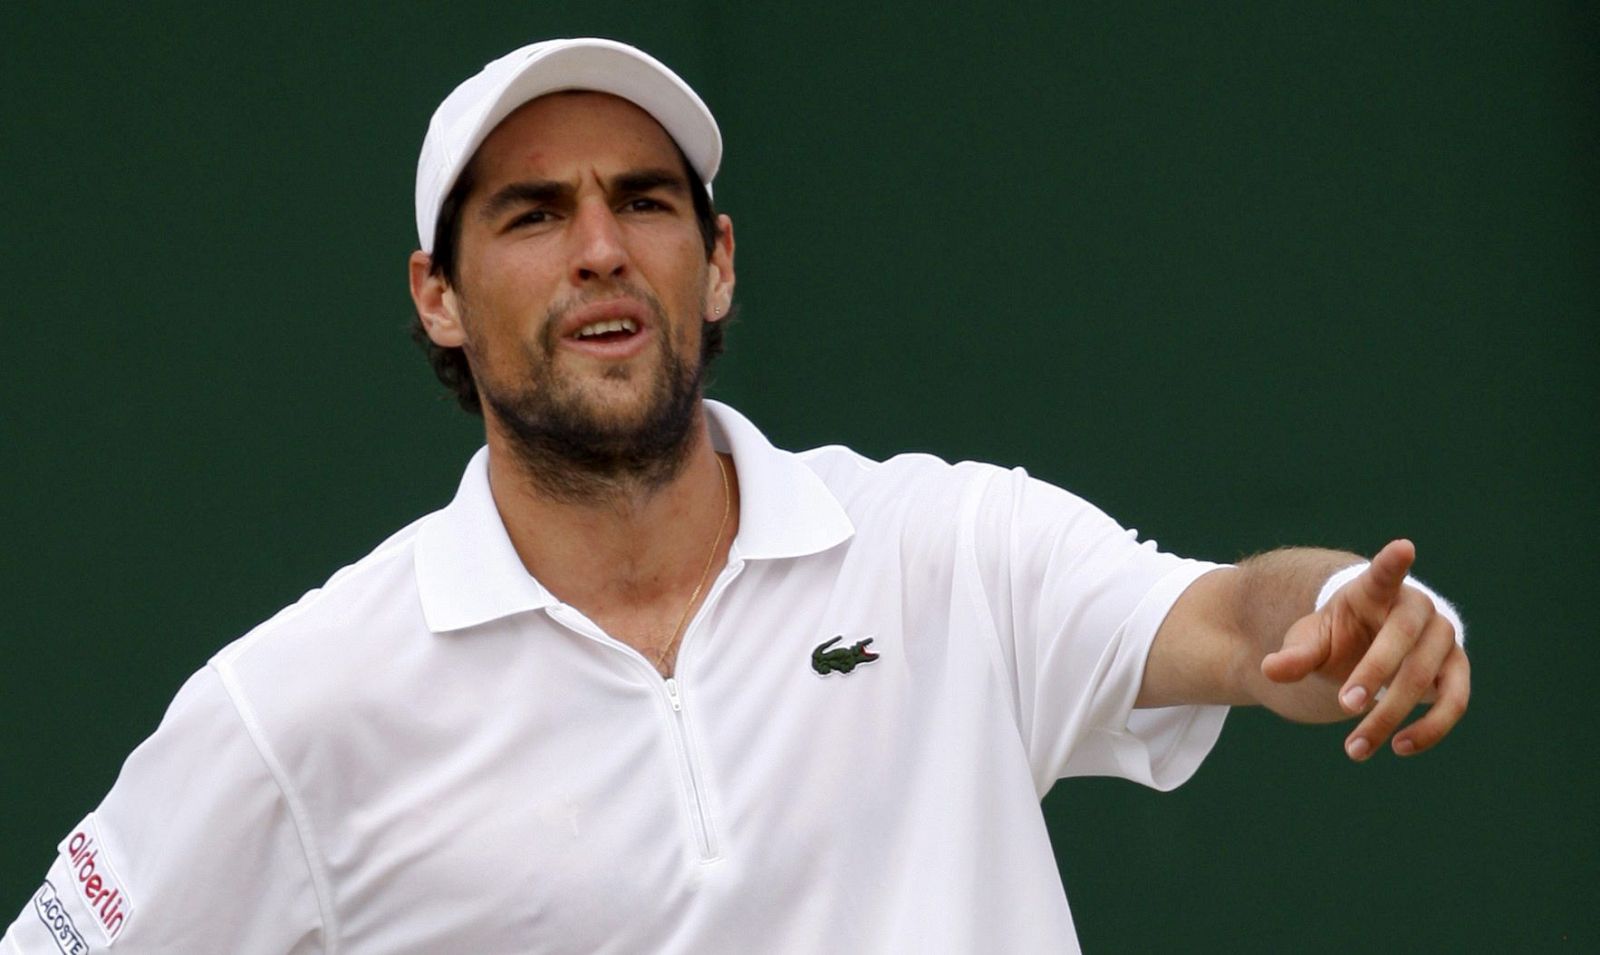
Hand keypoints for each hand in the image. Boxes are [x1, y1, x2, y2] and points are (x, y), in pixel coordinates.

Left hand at [1260, 540, 1470, 760]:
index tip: (1403, 547)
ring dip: (1393, 714)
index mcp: (1375, 591)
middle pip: (1402, 638)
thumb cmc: (1339, 637)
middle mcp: (1416, 608)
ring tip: (1356, 748)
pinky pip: (1454, 701)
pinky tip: (1399, 747)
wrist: (1370, 650)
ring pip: (1425, 676)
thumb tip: (1270, 670)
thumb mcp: (1311, 641)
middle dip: (1373, 674)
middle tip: (1344, 705)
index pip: (1384, 574)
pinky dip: (1430, 728)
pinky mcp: (1457, 670)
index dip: (1392, 563)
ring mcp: (1442, 638)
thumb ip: (1295, 655)